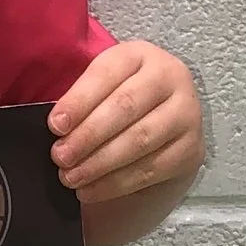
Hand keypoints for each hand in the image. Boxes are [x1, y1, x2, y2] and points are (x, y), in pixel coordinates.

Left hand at [48, 41, 206, 215]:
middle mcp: (171, 77)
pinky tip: (90, 190)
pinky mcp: (191, 148)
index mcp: (140, 54)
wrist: (161, 127)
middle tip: (60, 157)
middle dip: (88, 135)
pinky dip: (116, 183)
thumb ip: (81, 100)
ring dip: (100, 162)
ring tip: (71, 177)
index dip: (79, 101)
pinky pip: (151, 169)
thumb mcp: (100, 88)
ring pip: (140, 140)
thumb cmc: (117, 103)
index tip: (55, 126)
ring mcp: (187, 113)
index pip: (107, 73)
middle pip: (126, 106)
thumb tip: (57, 127)